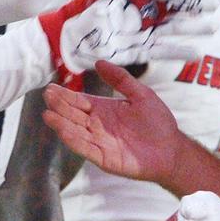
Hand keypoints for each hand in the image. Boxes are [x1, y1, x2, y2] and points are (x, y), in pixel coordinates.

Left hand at [38, 0, 214, 86]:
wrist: (61, 40)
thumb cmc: (77, 14)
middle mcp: (138, 17)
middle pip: (171, 11)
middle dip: (193, 9)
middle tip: (214, 7)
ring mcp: (137, 35)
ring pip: (170, 32)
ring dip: (191, 30)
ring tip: (212, 28)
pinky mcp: (132, 52)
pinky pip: (159, 52)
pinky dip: (176, 52)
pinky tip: (194, 52)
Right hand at [43, 60, 186, 181]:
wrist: (172, 149)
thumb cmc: (158, 122)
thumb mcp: (141, 94)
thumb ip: (121, 79)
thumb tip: (99, 62)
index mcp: (103, 110)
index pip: (79, 101)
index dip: (65, 96)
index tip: (51, 88)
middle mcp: (97, 126)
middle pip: (73, 115)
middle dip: (60, 106)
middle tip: (47, 96)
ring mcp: (99, 142)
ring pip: (75, 132)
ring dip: (61, 124)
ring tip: (48, 114)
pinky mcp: (105, 158)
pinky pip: (86, 148)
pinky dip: (74, 140)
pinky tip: (63, 131)